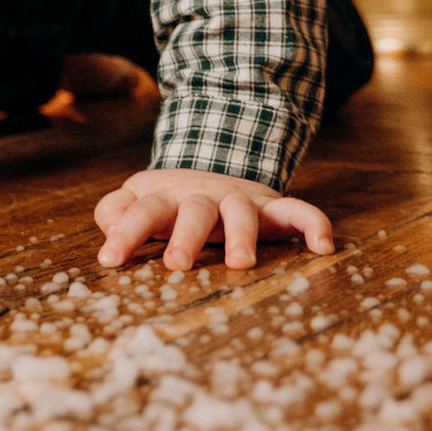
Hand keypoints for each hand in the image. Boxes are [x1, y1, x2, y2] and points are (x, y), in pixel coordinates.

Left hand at [94, 168, 334, 270]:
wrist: (212, 166)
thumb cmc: (168, 200)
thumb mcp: (136, 198)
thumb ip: (115, 210)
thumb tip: (109, 224)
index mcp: (166, 197)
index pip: (143, 212)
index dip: (126, 233)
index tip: (110, 259)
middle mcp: (203, 196)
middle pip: (195, 211)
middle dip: (187, 237)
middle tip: (177, 264)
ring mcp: (239, 199)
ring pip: (242, 211)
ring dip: (241, 235)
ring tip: (240, 264)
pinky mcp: (272, 206)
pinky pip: (297, 211)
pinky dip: (312, 224)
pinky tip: (323, 246)